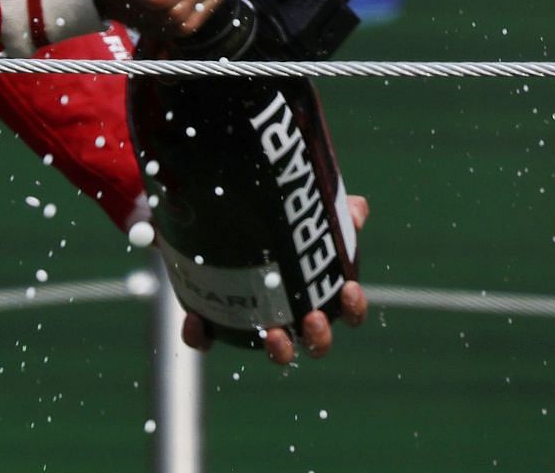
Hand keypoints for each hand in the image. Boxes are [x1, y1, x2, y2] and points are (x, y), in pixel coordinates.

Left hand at [180, 195, 371, 363]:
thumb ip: (330, 207)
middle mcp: (291, 312)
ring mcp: (254, 318)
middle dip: (320, 338)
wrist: (216, 207)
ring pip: (274, 349)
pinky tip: (197, 321)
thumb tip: (357, 209)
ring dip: (280, 350)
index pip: (346, 310)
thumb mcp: (300, 204)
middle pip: (316, 342)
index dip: (353, 306)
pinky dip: (202, 336)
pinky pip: (208, 338)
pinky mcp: (214, 316)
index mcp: (317, 290)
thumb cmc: (272, 211)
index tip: (348, 288)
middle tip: (313, 319)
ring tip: (273, 335)